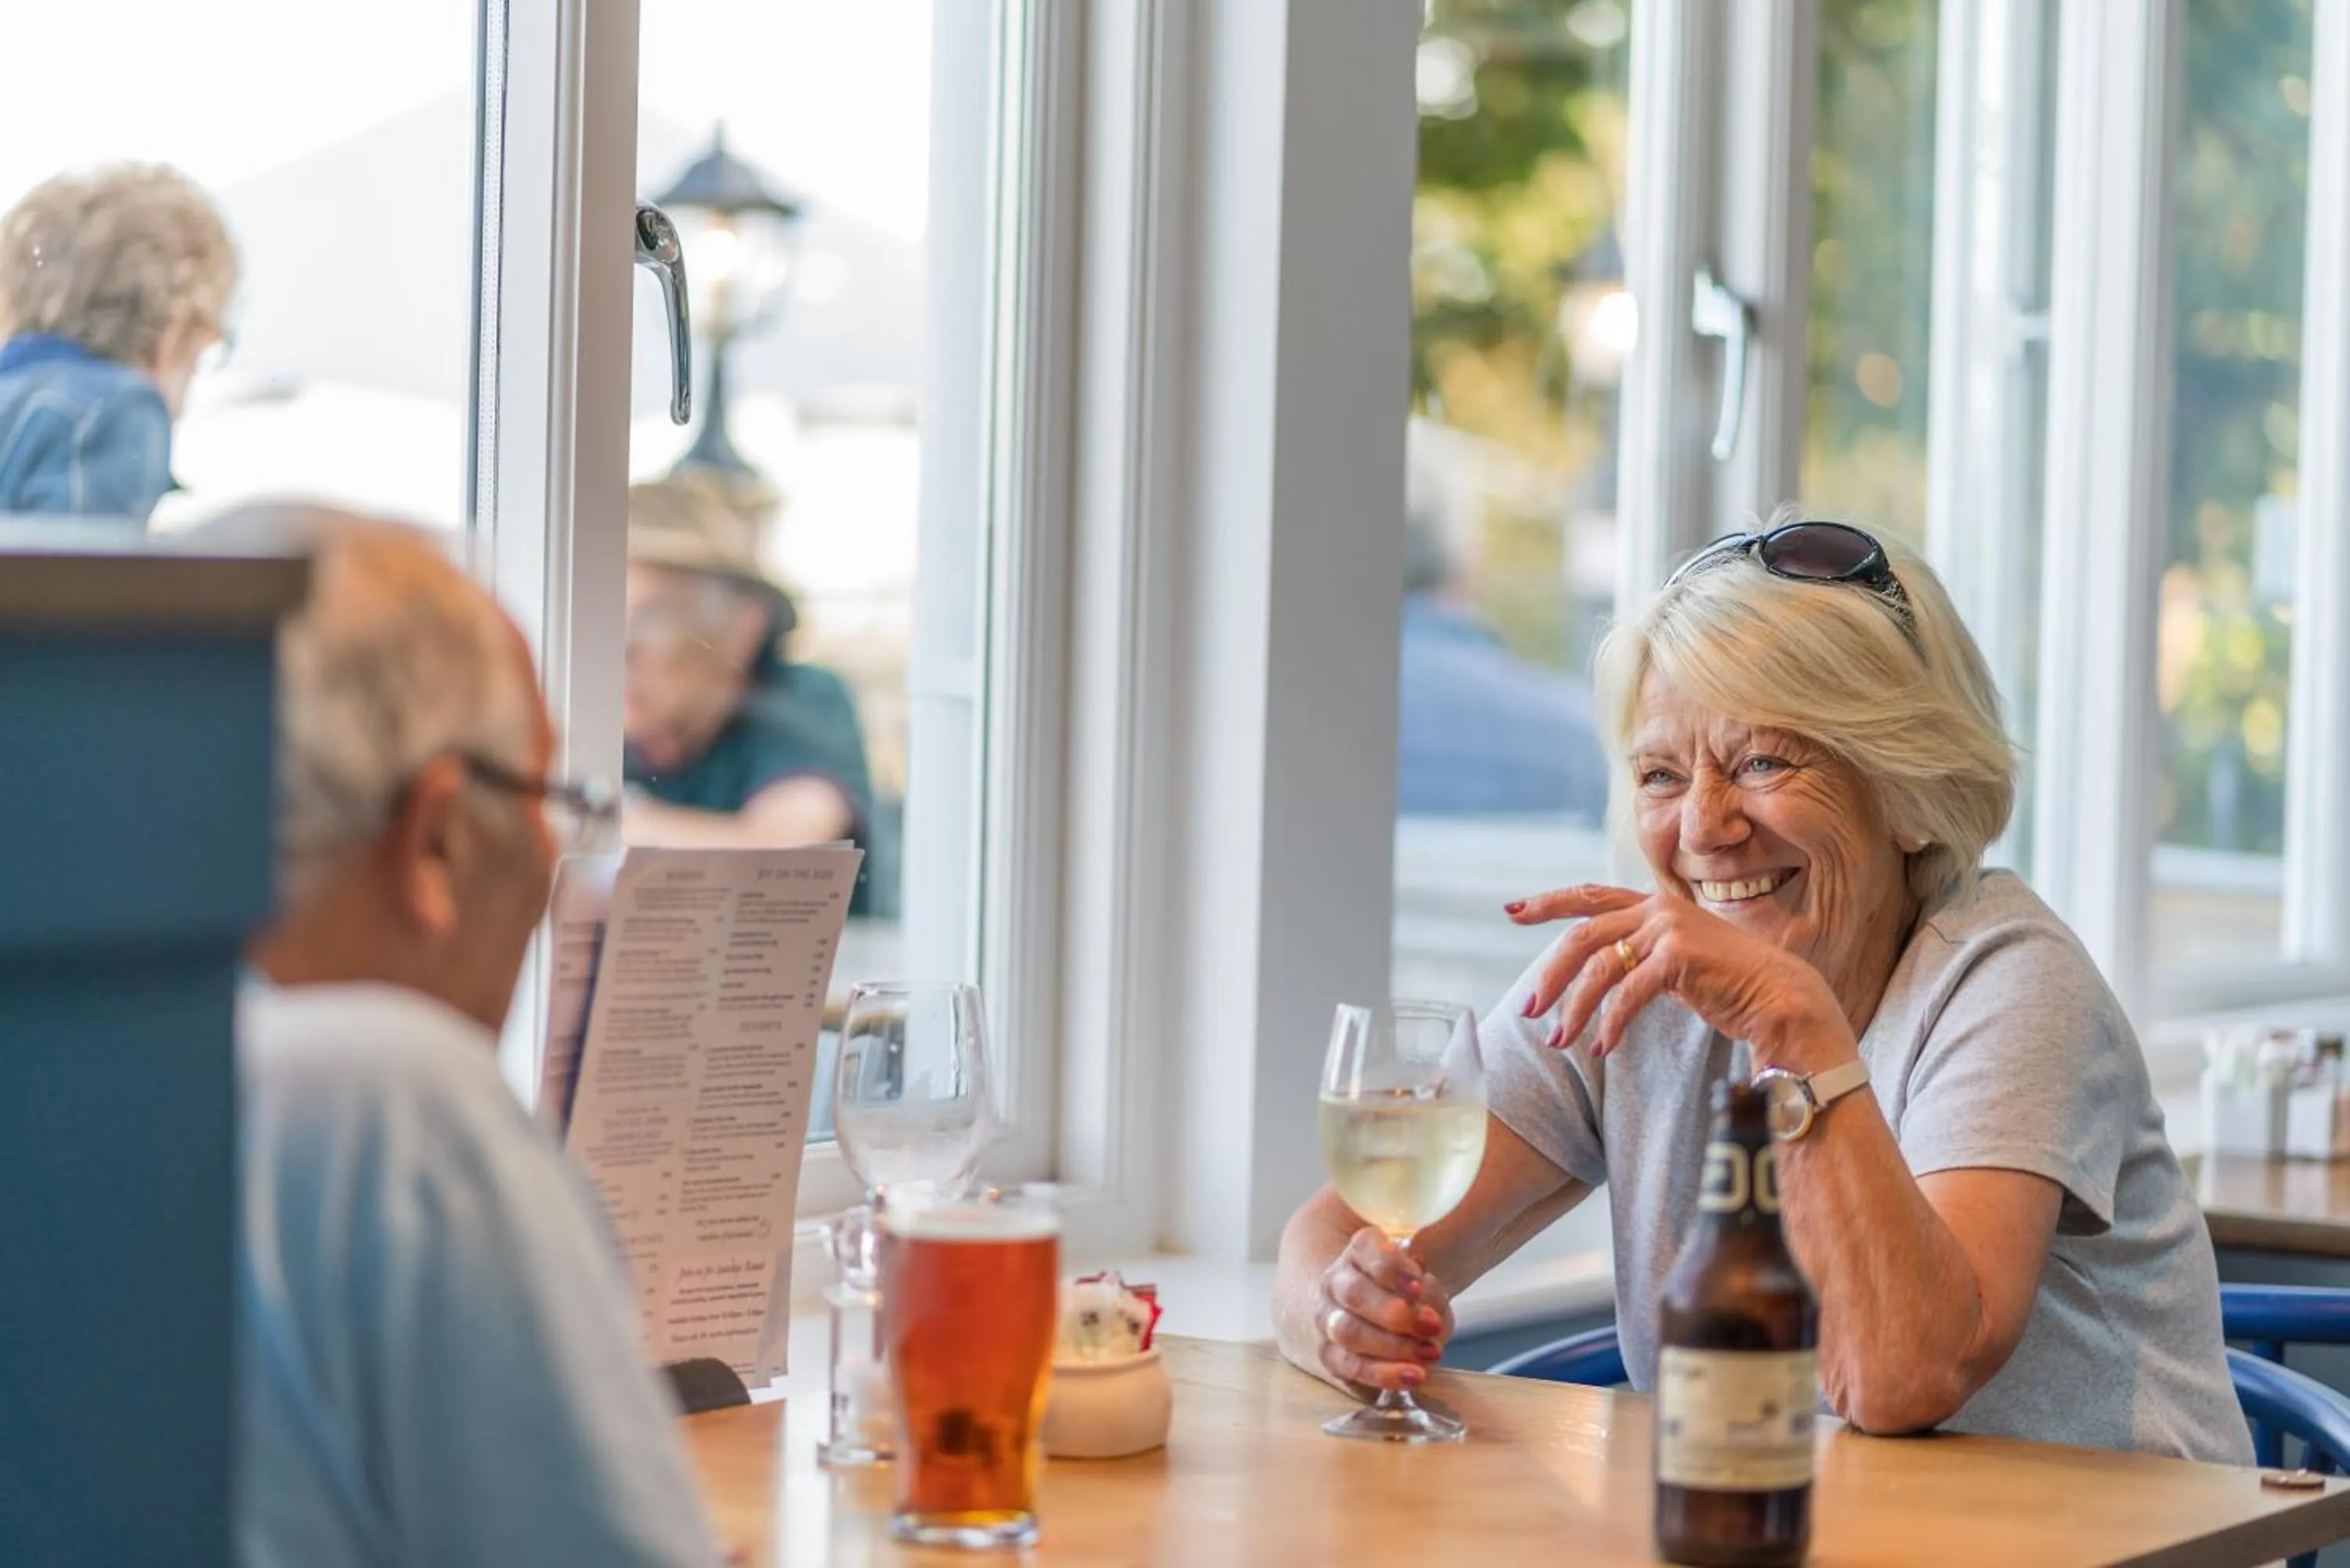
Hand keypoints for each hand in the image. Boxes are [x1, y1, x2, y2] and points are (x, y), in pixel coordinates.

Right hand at [1311, 1226, 1454, 1394]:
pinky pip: (1351, 1366)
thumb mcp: (1421, 1282)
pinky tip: (1413, 1376)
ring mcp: (1327, 1318)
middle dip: (1394, 1313)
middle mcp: (1336, 1280)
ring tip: (1430, 1354)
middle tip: (1432, 1325)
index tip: (1419, 1286)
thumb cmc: (1404, 1294)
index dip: (1393, 1270)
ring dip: (1393, 1346)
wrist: (1370, 1316)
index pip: (1368, 1251)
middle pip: (1354, 1293)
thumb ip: (1425, 1288)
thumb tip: (1423, 1296)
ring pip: (1348, 1332)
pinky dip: (1384, 1374)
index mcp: (1359, 1251)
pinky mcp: (1329, 1354)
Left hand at [1505, 885, 1851, 1070]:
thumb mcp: (1677, 962)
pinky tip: (1602, 1048)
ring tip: (1559, 1041)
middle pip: (1582, 936)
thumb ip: (1643, 954)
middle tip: (1529, 1008)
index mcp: (1654, 904)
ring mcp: (1669, 928)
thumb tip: (1600, 969)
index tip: (1512, 912)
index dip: (1548, 902)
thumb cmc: (1730, 986)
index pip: (1590, 897)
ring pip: (1599, 967)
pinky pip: (1627, 993)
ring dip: (1575, 1009)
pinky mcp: (1679, 956)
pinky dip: (1609, 1024)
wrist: (1782, 999)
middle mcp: (1658, 908)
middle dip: (1550, 974)